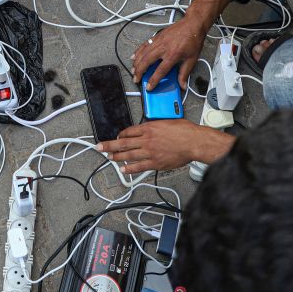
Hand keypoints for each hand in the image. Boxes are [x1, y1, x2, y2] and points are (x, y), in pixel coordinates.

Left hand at [96, 120, 232, 172]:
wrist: (194, 141)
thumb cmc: (185, 131)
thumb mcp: (167, 122)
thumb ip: (156, 127)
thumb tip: (149, 130)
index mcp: (149, 127)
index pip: (129, 131)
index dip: (120, 135)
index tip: (116, 137)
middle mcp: (146, 139)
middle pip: (123, 142)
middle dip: (109, 145)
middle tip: (99, 147)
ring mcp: (149, 152)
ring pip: (128, 154)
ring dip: (116, 157)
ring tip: (108, 158)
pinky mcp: (155, 163)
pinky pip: (139, 166)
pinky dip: (130, 168)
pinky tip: (123, 169)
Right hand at [131, 17, 207, 88]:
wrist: (192, 25)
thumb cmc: (193, 40)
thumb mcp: (192, 59)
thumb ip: (185, 73)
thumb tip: (183, 85)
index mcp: (173, 55)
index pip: (160, 71)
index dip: (153, 80)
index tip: (149, 87)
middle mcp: (163, 48)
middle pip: (146, 62)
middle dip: (139, 72)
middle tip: (136, 79)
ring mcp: (158, 41)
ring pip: (143, 53)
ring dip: (136, 63)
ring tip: (133, 71)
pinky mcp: (157, 37)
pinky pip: (144, 45)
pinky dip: (138, 51)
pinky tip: (134, 56)